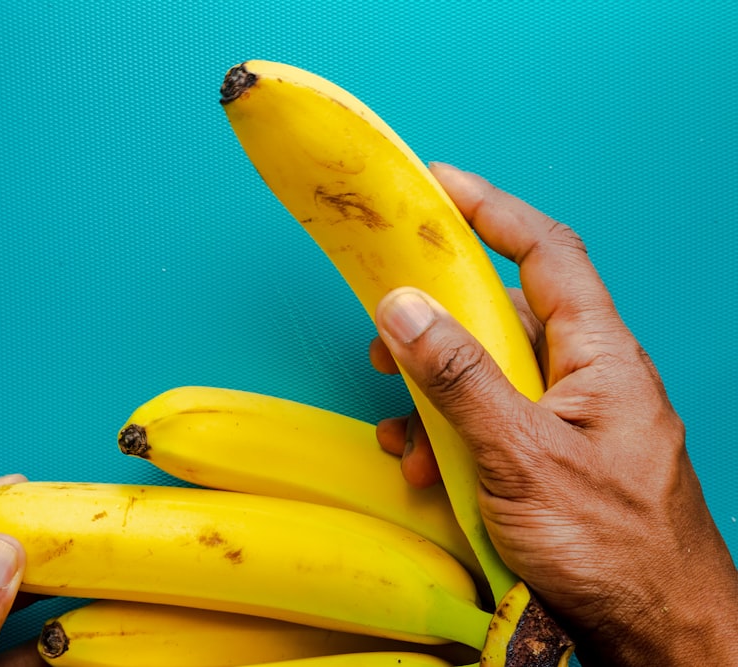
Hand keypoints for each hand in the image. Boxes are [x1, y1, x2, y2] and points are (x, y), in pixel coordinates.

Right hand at [369, 164, 737, 665]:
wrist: (659, 633)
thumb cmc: (615, 549)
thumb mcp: (521, 456)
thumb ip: (460, 379)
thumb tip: (404, 308)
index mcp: (600, 356)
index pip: (548, 253)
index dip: (493, 210)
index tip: (438, 186)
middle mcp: (587, 377)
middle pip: (505, 315)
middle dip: (440, 322)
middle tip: (385, 333)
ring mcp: (569, 420)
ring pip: (491, 375)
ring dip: (436, 394)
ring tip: (403, 429)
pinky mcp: (551, 459)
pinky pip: (492, 423)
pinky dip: (451, 435)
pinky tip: (427, 467)